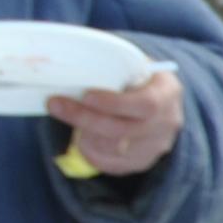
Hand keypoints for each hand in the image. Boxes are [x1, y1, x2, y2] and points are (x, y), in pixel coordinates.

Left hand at [49, 69, 185, 177]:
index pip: (146, 104)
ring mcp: (156, 145)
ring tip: (66, 115)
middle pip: (125, 130)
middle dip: (86, 118)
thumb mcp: (132, 63)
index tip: (86, 96)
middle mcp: (167, 122)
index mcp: (167, 92)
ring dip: (84, 135)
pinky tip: (79, 135)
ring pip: (114, 150)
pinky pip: (112, 163)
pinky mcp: (143, 161)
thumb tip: (68, 59)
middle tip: (55, 104)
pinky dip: (90, 151)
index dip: (115, 103)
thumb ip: (110, 64)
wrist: (157, 100)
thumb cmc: (136, 76)